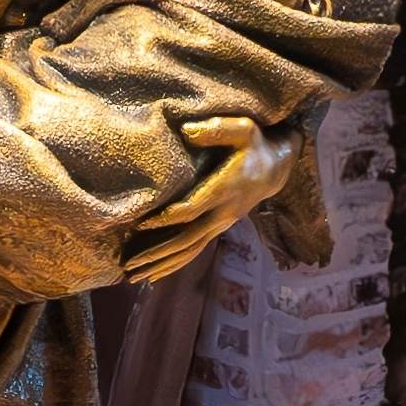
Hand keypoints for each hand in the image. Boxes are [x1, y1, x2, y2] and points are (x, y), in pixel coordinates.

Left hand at [117, 118, 296, 283]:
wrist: (276, 169)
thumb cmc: (255, 144)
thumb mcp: (243, 129)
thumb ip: (217, 129)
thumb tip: (186, 131)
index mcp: (225, 189)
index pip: (192, 209)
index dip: (167, 219)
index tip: (141, 225)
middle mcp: (223, 214)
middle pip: (186, 240)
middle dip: (157, 254)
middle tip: (129, 265)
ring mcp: (220, 225)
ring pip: (189, 251)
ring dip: (160, 265)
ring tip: (133, 277)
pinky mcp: (217, 229)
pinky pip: (194, 251)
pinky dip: (173, 265)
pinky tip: (153, 275)